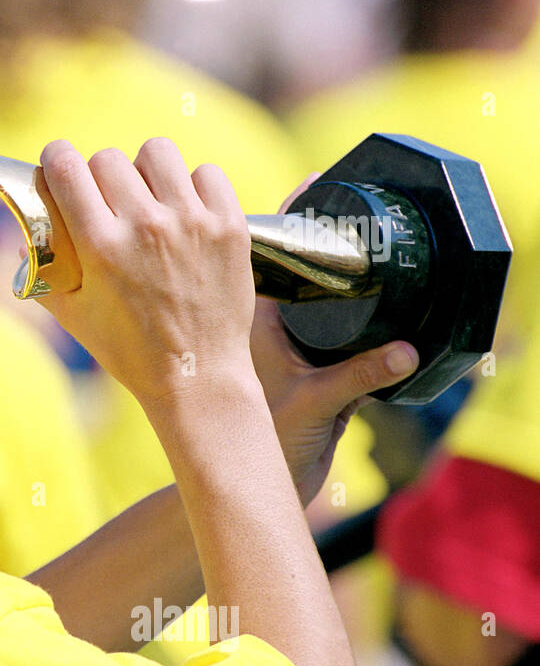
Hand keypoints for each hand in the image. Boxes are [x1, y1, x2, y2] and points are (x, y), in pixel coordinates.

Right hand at [35, 138, 255, 407]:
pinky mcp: (229, 225)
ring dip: (146, 170)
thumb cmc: (129, 351)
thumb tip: (23, 240)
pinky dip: (194, 186)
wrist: (197, 377)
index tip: (58, 165)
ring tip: (149, 198)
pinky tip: (186, 212)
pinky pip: (206, 172)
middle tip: (106, 201)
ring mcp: (192, 222)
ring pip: (157, 152)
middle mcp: (146, 226)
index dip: (56, 158)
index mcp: (101, 247)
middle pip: (108, 157)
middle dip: (99, 175)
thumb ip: (42, 272)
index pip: (67, 166)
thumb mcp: (72, 315)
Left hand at [251, 175, 418, 502]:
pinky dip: (358, 316)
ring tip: (361, 234)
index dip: (289, 222)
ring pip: (315, 299)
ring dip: (333, 274)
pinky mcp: (319, 372)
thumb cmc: (270, 439)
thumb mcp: (318, 401)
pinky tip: (384, 301)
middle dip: (316, 238)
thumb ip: (361, 377)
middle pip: (296, 270)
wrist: (266, 482)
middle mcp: (273, 330)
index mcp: (258, 325)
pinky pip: (340, 332)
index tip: (311, 183)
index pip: (270, 260)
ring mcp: (294, 349)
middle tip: (344, 198)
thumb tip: (406, 353)